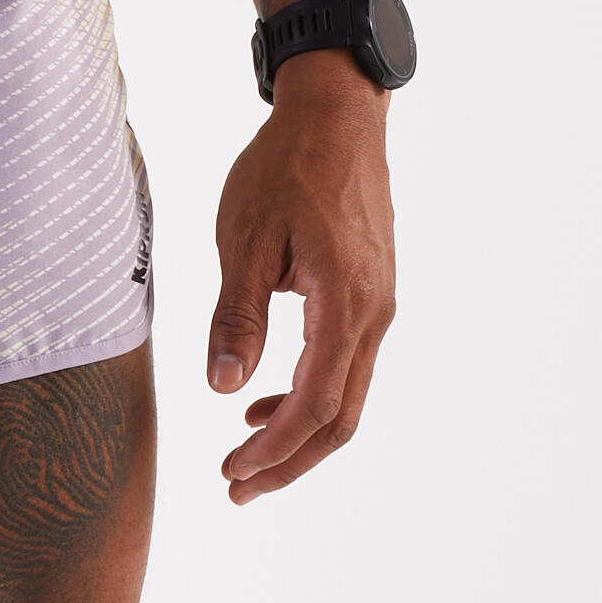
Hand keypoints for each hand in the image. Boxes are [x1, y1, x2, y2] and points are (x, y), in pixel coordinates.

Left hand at [204, 52, 396, 502]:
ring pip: (346, 398)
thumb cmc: (287, 167)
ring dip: (297, 437)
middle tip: (236, 490)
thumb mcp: (244, 241)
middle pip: (339, 419)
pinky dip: (307, 397)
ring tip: (243, 458)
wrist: (338, 112)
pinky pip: (346, 367)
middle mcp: (374, 313)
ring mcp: (378, 305)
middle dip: (288, 463)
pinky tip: (261, 402)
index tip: (231, 474)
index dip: (273, 450)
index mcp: (345, 303)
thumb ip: (236, 319)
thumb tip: (223, 388)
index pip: (313, 403)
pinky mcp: (370, 296)